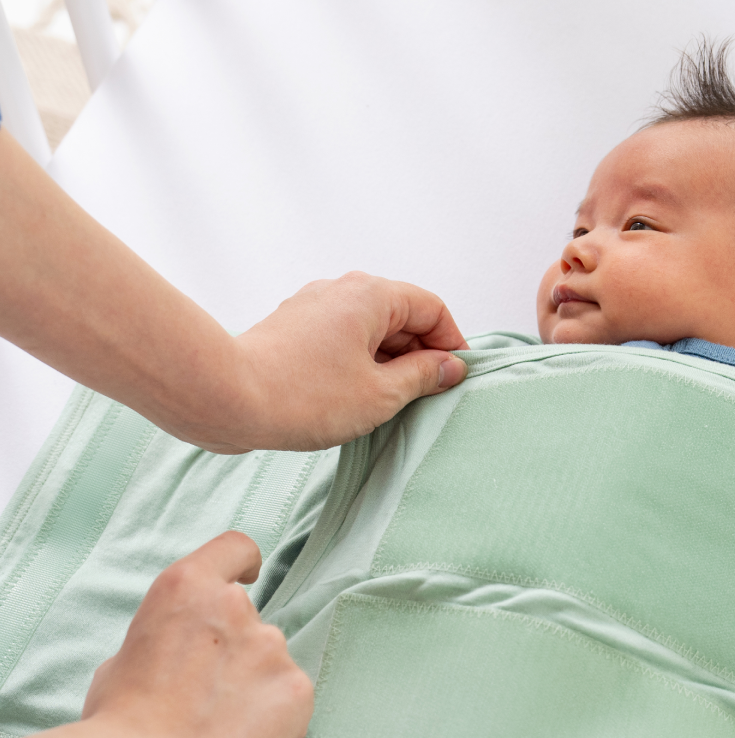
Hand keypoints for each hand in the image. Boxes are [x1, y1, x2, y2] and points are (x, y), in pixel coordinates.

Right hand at [82, 531, 313, 737]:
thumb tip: (183, 647)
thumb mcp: (127, 652)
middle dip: (235, 650)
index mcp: (188, 587)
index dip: (244, 563)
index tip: (249, 577)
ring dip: (255, 683)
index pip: (236, 548)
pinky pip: (291, 697)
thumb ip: (170, 634)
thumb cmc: (119, 719)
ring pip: (272, 661)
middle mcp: (237, 606)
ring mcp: (273, 647)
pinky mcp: (299, 689)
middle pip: (249, 619)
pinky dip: (275, 715)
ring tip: (221, 725)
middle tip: (207, 695)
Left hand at [213, 275, 469, 452]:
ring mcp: (314, 305)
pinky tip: (355, 395)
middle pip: (401, 314)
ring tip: (389, 401)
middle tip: (426, 396)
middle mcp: (342, 289)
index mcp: (371, 295)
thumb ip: (423, 376)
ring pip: (371, 327)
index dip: (452, 343)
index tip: (456, 377)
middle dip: (420, 353)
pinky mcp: (294, 327)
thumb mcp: (381, 394)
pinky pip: (343, 337)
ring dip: (389, 360)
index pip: (432, 309)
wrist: (228, 397)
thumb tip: (450, 366)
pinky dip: (360, 361)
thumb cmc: (304, 396)